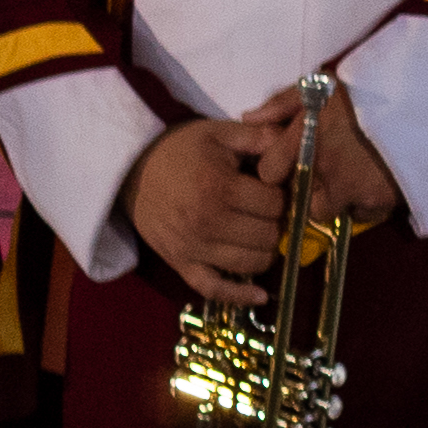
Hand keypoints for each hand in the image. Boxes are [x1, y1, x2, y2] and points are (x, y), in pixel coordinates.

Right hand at [120, 102, 297, 307]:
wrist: (132, 172)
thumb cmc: (182, 151)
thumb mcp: (221, 132)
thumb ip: (261, 136)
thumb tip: (295, 143)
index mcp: (219, 188)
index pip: (275, 204)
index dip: (284, 196)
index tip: (278, 190)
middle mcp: (207, 222)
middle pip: (268, 235)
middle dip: (277, 223)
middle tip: (271, 212)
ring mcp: (192, 248)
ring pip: (251, 262)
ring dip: (265, 251)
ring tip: (261, 233)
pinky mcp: (179, 264)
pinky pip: (213, 288)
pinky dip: (238, 295)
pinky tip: (260, 295)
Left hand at [278, 80, 403, 231]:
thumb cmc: (372, 89)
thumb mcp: (324, 84)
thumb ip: (284, 101)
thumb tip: (248, 119)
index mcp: (305, 140)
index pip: (268, 172)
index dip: (278, 166)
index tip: (292, 158)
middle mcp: (321, 171)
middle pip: (296, 196)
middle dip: (308, 187)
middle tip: (328, 169)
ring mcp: (350, 190)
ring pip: (326, 210)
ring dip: (335, 198)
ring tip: (353, 177)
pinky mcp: (378, 203)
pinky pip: (361, 214)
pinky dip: (365, 204)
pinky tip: (376, 183)